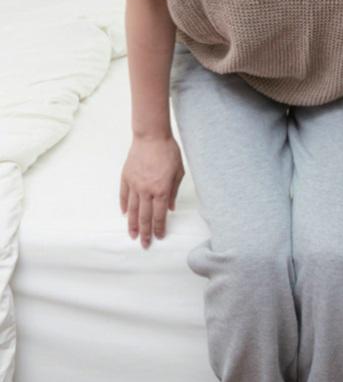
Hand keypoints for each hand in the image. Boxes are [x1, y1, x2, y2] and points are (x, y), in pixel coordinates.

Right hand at [120, 133, 184, 247]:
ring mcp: (134, 184)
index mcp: (162, 190)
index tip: (159, 237)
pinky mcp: (126, 177)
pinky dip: (125, 206)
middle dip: (145, 233)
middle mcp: (147, 190)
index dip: (159, 228)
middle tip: (144, 244)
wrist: (151, 136)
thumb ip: (174, 192)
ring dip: (132, 224)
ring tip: (132, 235)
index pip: (159, 215)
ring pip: (133, 209)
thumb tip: (170, 208)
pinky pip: (124, 195)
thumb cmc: (168, 152)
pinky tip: (125, 214)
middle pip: (145, 217)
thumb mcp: (178, 173)